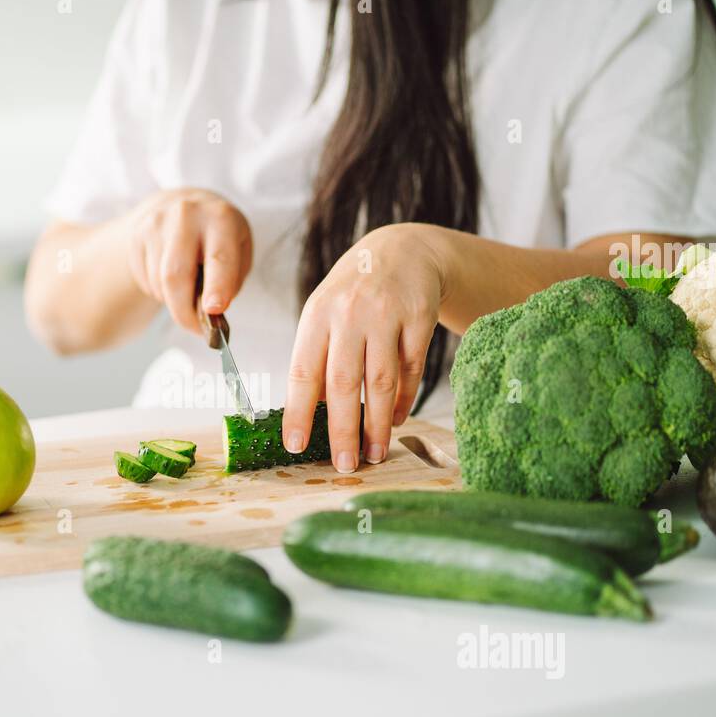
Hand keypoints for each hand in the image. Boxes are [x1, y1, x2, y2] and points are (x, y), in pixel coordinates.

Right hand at [126, 188, 253, 333]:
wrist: (185, 203)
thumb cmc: (219, 236)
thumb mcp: (240, 249)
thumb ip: (231, 279)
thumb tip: (212, 311)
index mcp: (221, 218)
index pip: (218, 258)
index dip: (217, 287)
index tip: (214, 310)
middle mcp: (187, 215)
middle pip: (176, 275)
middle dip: (184, 311)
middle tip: (195, 327)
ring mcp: (157, 223)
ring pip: (159, 282)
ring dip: (173, 300)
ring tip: (187, 291)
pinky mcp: (138, 234)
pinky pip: (146, 278)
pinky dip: (160, 290)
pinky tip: (171, 278)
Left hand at [283, 224, 442, 471]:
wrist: (402, 252)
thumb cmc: (353, 295)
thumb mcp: (325, 315)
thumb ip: (318, 359)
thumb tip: (312, 417)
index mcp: (316, 316)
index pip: (303, 372)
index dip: (299, 412)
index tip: (295, 445)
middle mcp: (349, 315)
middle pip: (344, 383)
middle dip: (343, 430)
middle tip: (344, 464)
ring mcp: (386, 315)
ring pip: (380, 381)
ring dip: (377, 424)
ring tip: (374, 453)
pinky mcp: (419, 319)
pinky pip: (410, 370)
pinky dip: (403, 400)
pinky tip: (396, 419)